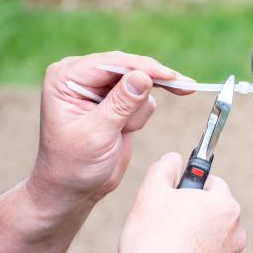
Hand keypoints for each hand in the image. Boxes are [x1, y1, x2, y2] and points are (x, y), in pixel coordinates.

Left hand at [27, 51, 193, 212]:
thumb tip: (144, 76)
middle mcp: (82, 77)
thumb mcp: (98, 134)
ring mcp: (100, 89)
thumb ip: (121, 104)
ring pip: (140, 84)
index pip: (111, 63)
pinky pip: (142, 99)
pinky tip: (125, 132)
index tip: (171, 77)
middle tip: (186, 87)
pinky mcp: (116, 102)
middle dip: (151, 82)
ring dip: (138, 111)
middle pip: (129, 67)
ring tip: (123, 132)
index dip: (143, 67)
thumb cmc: (74, 164)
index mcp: (67, 78)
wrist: (75, 189)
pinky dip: (140, 117)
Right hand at [113, 153, 245, 252]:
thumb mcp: (150, 194)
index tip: (169, 198)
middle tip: (161, 224)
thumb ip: (164, 168)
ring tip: (163, 249)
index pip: (211, 182)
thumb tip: (174, 159)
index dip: (186, 187)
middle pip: (212, 210)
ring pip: (209, 237)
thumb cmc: (151, 245)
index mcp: (224, 205)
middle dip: (190, 213)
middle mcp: (236, 231)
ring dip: (191, 237)